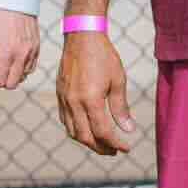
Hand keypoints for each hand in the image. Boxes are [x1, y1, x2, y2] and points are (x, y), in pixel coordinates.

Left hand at [0, 6, 39, 92]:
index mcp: (6, 52)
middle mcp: (21, 55)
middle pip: (11, 84)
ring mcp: (32, 50)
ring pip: (22, 76)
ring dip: (11, 74)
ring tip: (1, 58)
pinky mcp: (37, 45)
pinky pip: (31, 66)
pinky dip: (21, 67)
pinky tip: (11, 55)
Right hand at [56, 30, 135, 155]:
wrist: (82, 37)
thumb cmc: (103, 57)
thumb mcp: (118, 81)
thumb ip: (121, 107)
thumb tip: (128, 129)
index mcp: (90, 100)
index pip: (103, 132)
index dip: (115, 144)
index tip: (126, 148)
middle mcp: (74, 103)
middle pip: (86, 137)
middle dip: (101, 148)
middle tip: (114, 151)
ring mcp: (64, 99)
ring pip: (73, 132)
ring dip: (88, 142)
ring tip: (102, 143)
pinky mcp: (60, 95)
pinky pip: (65, 120)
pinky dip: (76, 130)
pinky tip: (86, 129)